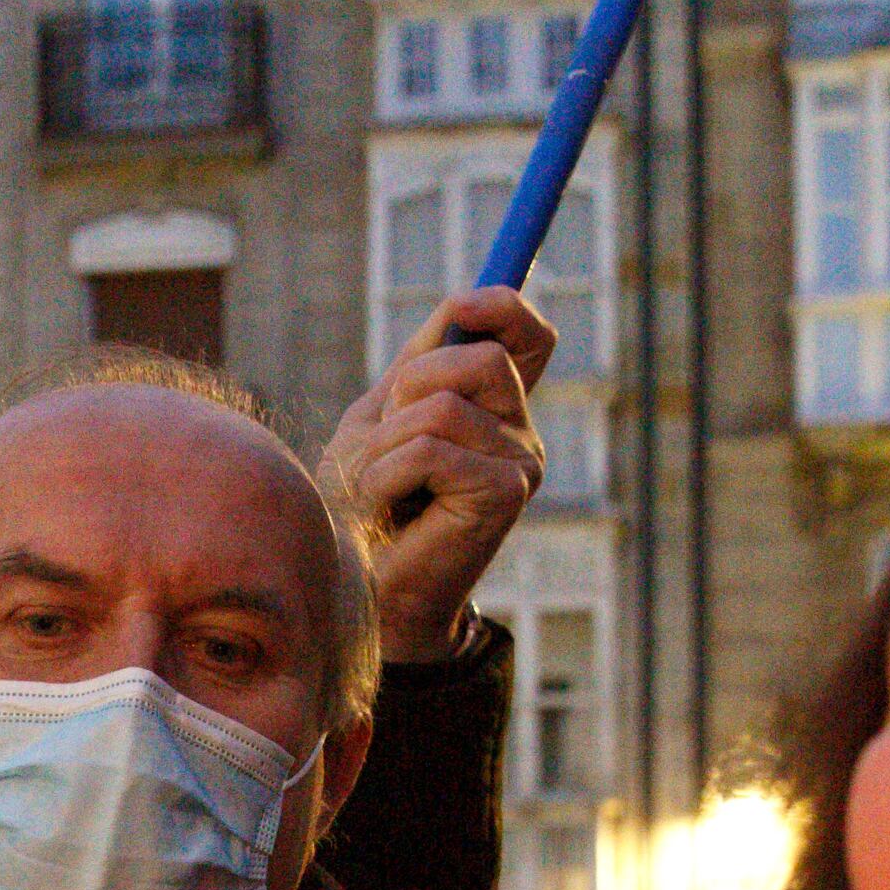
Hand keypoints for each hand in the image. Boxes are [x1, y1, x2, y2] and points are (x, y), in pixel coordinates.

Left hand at [321, 288, 558, 661]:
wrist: (360, 587)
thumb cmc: (365, 503)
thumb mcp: (383, 417)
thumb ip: (421, 363)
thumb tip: (464, 302)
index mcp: (493, 408)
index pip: (529, 337)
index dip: (507, 308)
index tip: (465, 304)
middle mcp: (520, 431)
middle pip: (479, 358)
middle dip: (410, 388)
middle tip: (386, 443)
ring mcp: (521, 463)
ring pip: (442, 407)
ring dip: (384, 444)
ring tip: (378, 486)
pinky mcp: (506, 494)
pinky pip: (429, 449)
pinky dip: (385, 476)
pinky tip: (384, 509)